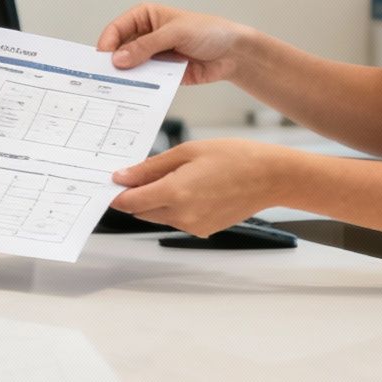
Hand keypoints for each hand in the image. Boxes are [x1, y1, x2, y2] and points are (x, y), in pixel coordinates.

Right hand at [97, 3, 250, 85]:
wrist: (232, 53)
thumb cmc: (208, 32)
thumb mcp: (175, 33)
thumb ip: (146, 46)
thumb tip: (119, 58)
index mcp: (144, 17)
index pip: (117, 28)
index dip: (108, 43)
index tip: (103, 59)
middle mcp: (145, 35)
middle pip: (119, 49)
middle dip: (113, 62)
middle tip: (105, 76)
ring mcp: (152, 55)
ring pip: (130, 67)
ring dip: (125, 76)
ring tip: (117, 88)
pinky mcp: (161, 73)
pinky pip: (144, 81)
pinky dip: (139, 87)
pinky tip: (134, 94)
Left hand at [108, 139, 295, 236]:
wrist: (270, 177)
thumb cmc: (234, 157)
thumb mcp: (187, 151)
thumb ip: (151, 167)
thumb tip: (123, 176)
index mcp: (175, 193)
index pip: (130, 202)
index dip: (117, 193)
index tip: (111, 184)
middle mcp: (182, 215)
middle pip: (141, 211)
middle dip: (136, 196)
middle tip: (140, 174)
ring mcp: (194, 226)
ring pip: (159, 216)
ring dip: (156, 201)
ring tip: (175, 176)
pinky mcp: (205, 230)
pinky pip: (178, 220)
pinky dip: (175, 207)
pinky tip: (191, 188)